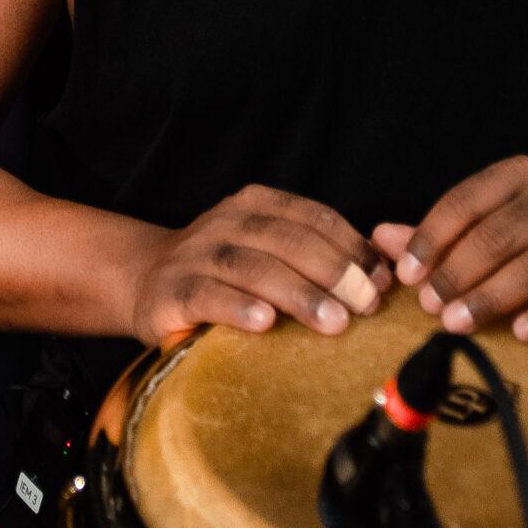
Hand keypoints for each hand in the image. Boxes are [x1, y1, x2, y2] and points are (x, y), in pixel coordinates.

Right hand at [128, 184, 392, 346]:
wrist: (145, 282)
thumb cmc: (226, 276)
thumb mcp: (269, 254)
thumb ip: (315, 256)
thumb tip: (382, 273)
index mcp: (256, 204)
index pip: (313, 217)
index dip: (351, 247)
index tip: (382, 281)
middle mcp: (226, 221)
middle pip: (288, 240)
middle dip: (334, 271)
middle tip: (366, 304)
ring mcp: (196, 254)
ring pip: (253, 266)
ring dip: (298, 293)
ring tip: (334, 320)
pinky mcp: (172, 291)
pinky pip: (208, 295)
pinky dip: (239, 307)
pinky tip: (265, 323)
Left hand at [371, 156, 527, 342]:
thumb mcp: (495, 216)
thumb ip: (441, 231)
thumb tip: (381, 240)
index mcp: (517, 175)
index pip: (466, 201)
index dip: (433, 236)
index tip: (407, 272)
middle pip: (497, 235)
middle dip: (458, 272)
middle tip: (429, 306)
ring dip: (492, 296)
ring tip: (458, 323)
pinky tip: (521, 333)